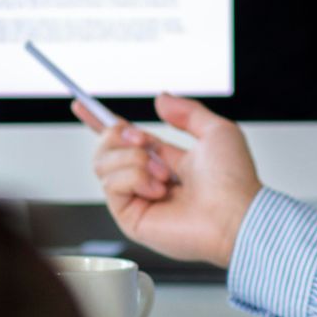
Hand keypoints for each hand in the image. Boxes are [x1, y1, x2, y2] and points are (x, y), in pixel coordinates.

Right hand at [77, 93, 261, 266]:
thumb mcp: (217, 131)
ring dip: (135, 160)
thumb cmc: (234, 181)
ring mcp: (137, 199)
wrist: (235, 215)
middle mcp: (147, 180)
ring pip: (102, 163)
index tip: (81, 105)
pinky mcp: (129, 217)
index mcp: (165, 161)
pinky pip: (111, 184)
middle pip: (105, 148)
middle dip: (121, 136)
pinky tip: (159, 190)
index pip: (124, 141)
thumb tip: (161, 98)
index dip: (100, 123)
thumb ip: (188, 111)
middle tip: (145, 143)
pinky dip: (135, 178)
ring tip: (165, 176)